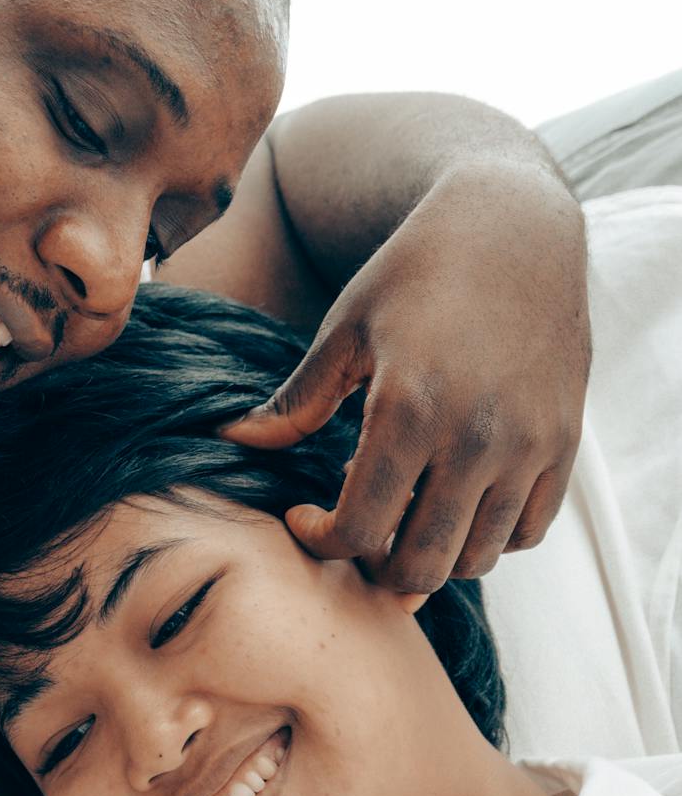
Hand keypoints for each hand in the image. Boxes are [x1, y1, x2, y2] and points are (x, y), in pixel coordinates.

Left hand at [223, 163, 589, 591]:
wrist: (513, 228)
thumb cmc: (416, 272)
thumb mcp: (346, 328)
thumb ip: (296, 400)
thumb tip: (232, 441)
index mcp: (409, 408)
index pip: (360, 529)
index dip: (321, 539)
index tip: (304, 517)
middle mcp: (476, 437)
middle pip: (421, 564)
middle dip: (375, 567)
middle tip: (354, 534)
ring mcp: (528, 445)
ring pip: (476, 558)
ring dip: (431, 555)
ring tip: (402, 516)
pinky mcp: (564, 444)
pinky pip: (526, 531)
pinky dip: (487, 538)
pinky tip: (453, 504)